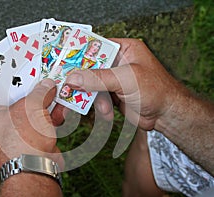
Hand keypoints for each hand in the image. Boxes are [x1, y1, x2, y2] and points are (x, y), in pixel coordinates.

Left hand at [0, 79, 62, 168]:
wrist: (37, 170)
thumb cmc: (23, 141)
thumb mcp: (29, 107)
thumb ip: (40, 91)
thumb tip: (48, 84)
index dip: (8, 74)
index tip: (19, 63)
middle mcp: (0, 123)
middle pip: (17, 97)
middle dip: (33, 86)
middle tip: (42, 72)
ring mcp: (17, 131)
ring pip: (32, 108)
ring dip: (47, 99)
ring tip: (56, 86)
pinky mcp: (32, 137)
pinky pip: (42, 120)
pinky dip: (52, 113)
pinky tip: (62, 106)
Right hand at [65, 38, 187, 129]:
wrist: (167, 115)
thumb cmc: (156, 90)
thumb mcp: (126, 79)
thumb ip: (98, 78)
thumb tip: (74, 77)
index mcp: (124, 49)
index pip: (95, 47)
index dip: (79, 55)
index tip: (64, 64)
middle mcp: (117, 63)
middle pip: (90, 68)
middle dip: (82, 81)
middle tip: (70, 88)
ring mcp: (114, 80)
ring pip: (91, 85)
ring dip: (93, 98)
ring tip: (104, 107)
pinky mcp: (112, 95)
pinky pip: (97, 98)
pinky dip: (100, 107)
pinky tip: (108, 113)